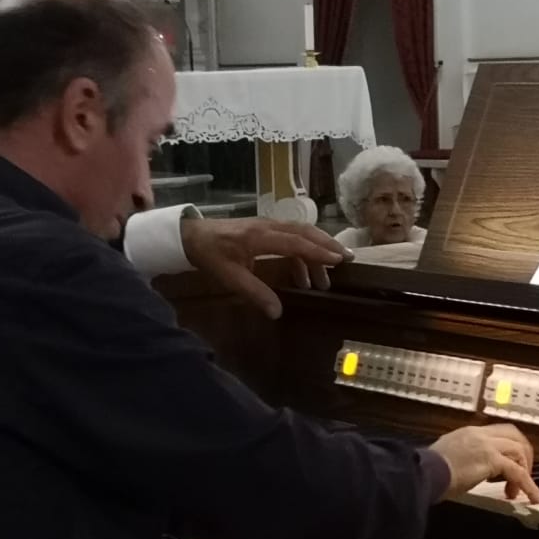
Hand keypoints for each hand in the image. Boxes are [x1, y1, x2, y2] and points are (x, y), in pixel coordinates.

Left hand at [179, 216, 348, 318]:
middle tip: (346, 261)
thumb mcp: (230, 277)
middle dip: (327, 246)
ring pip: (300, 233)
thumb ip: (255, 293)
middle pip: (305, 232)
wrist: (191, 235)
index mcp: (260, 237)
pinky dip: (302, 253)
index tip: (338, 261)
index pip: (296, 242)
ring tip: (325, 277)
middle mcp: (268, 227)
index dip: (318, 252)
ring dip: (316, 251)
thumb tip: (277, 312)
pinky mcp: (265, 229)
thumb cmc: (210, 255)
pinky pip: (290, 237)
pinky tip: (303, 275)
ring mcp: (267, 225)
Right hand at [429, 424, 538, 502]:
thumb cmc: (425, 472)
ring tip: (518, 491)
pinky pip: (518, 472)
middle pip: (514, 435)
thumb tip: (463, 471)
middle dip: (523, 454)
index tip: (510, 464)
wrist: (421, 473)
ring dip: (524, 471)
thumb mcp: (444, 459)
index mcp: (467, 433)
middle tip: (523, 473)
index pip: (496, 433)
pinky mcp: (491, 460)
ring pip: (519, 450)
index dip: (508, 447)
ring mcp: (486, 445)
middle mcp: (478, 435)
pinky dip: (528, 485)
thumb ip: (458, 459)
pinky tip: (532, 497)